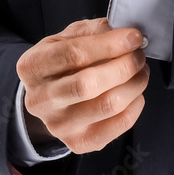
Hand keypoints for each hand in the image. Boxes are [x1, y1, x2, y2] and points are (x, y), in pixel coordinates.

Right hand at [16, 18, 149, 153]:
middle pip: (88, 84)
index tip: (134, 37)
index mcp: (33, 66)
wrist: (50, 96)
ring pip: (107, 106)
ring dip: (134, 84)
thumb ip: (95, 31)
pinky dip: (135, 105)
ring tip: (141, 70)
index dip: (109, 44)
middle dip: (124, 65)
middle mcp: (40, 100)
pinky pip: (118, 126)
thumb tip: (126, 36)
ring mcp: (58, 126)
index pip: (73, 54)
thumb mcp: (69, 36)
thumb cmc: (62, 60)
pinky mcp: (78, 143)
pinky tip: (135, 92)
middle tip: (138, 54)